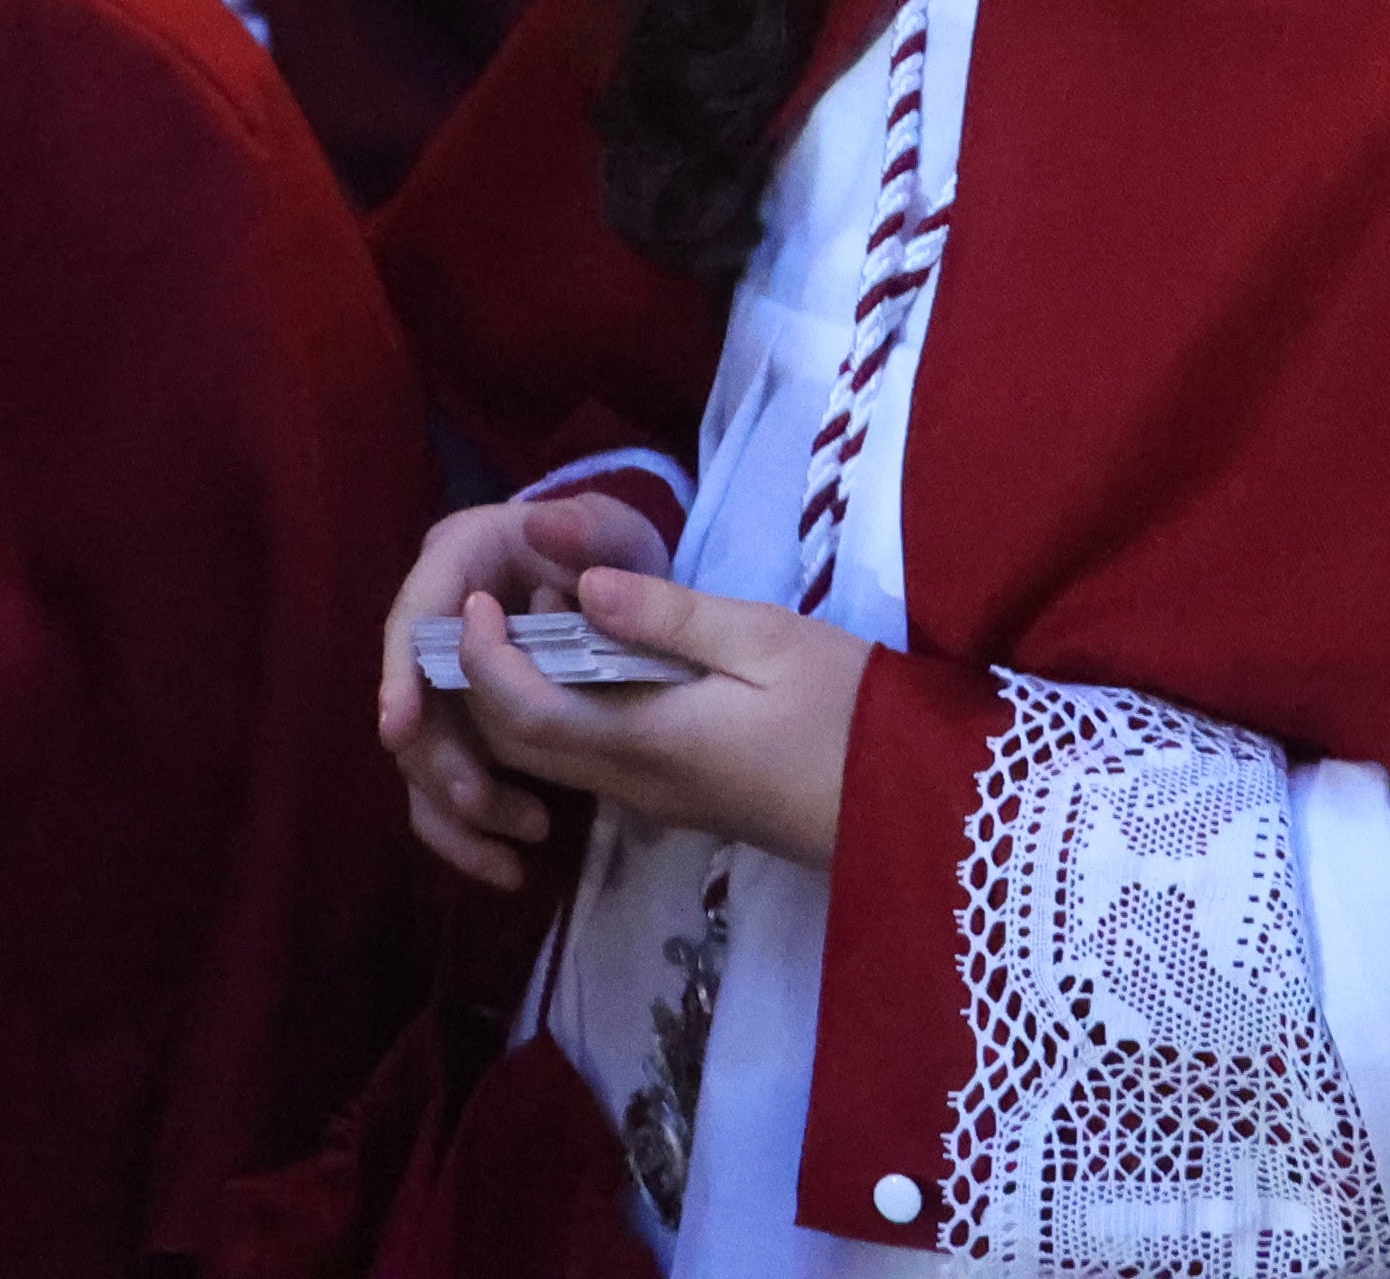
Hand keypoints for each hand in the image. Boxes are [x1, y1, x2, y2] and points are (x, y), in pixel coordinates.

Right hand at [378, 489, 667, 889]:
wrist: (621, 586)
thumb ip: (589, 525)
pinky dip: (467, 833)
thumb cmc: (611, 553)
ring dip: (459, 807)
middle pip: (410, 702)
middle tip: (484, 803)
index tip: (398, 729)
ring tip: (525, 838)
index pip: (413, 618)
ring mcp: (445, 682)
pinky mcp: (463, 731)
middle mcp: (435, 622)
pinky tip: (507, 869)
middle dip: (440, 760)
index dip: (401, 674)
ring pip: (422, 757)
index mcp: (458, 562)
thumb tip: (542, 521)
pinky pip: (444, 789)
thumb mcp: (613, 530)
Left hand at [449, 565, 866, 875]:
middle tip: (499, 600)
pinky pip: (588, 760)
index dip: (484, 657)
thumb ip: (668, 616)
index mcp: (649, 741)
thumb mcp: (766, 639)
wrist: (906, 803)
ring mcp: (653, 800)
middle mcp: (634, 783)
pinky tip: (597, 655)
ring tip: (548, 614)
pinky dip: (565, 709)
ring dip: (523, 693)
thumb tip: (581, 586)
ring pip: (549, 758)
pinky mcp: (676, 799)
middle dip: (485, 678)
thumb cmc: (846, 711)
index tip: (483, 594)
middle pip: (519, 745)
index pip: (525, 713)